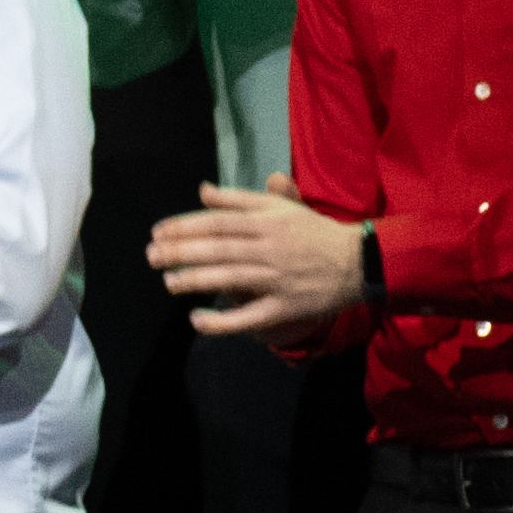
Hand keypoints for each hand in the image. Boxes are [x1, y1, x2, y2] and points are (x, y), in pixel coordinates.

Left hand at [145, 181, 375, 342]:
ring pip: (231, 279)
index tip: (158, 232)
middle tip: (151, 256)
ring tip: (169, 282)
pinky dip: (223, 321)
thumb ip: (240, 200)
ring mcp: (278, 280)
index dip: (185, 226)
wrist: (360, 262)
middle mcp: (271, 249)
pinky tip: (197, 320)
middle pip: (219, 249)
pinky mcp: (286, 308)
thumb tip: (202, 191)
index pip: (218, 223)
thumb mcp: (281, 207)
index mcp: (268, 222)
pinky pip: (250, 318)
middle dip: (181, 252)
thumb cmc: (313, 232)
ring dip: (196, 281)